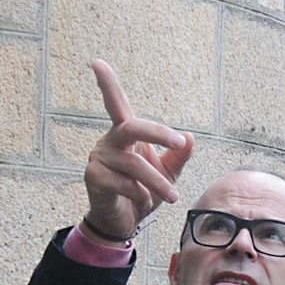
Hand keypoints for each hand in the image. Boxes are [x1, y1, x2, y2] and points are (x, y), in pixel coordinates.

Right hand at [82, 59, 193, 241]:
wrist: (124, 222)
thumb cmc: (142, 192)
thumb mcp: (167, 174)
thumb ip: (178, 157)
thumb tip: (190, 138)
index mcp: (126, 134)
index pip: (116, 103)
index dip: (107, 83)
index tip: (96, 62)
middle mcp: (110, 141)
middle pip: (132, 126)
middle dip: (158, 133)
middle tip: (179, 144)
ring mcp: (99, 158)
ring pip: (136, 164)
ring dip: (158, 183)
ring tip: (172, 197)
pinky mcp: (93, 177)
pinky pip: (125, 183)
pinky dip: (141, 195)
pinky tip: (141, 202)